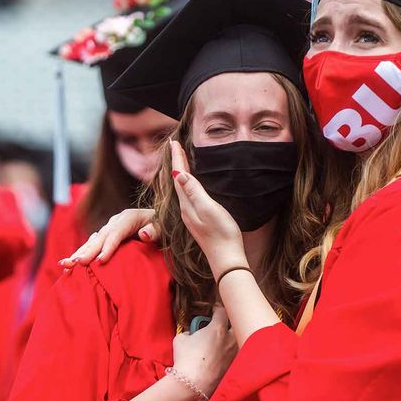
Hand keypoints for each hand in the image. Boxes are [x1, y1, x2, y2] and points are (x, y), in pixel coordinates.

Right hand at [59, 208, 157, 268]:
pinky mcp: (106, 237)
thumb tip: (144, 234)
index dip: (108, 247)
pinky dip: (81, 255)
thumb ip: (156, 230)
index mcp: (129, 217)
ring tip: (65, 265)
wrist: (162, 222)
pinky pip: (92, 246)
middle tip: (76, 263)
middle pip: (100, 237)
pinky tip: (69, 265)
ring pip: (92, 242)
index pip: (116, 233)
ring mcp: (109, 229)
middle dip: (87, 251)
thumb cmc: (165, 226)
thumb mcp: (165, 228)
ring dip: (79, 253)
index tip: (101, 261)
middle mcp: (116, 221)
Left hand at [170, 141, 245, 277]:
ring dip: (179, 172)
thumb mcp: (208, 209)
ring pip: (180, 188)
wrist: (226, 259)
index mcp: (186, 204)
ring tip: (179, 159)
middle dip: (175, 162)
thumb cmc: (221, 234)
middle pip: (176, 180)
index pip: (178, 175)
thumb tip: (178, 174)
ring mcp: (190, 215)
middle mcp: (185, 209)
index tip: (174, 142)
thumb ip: (193, 191)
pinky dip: (186, 184)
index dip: (177, 158)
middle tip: (174, 146)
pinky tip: (189, 184)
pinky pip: (186, 196)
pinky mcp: (197, 220)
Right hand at [171, 305, 237, 396]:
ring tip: (224, 341)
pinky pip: (236, 355)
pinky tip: (223, 357)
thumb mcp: (181, 339)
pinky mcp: (234, 366)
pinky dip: (231, 353)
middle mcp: (230, 339)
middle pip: (236, 324)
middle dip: (229, 322)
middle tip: (222, 324)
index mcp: (217, 328)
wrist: (194, 383)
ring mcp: (234, 353)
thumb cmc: (186, 358)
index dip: (217, 308)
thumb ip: (188, 333)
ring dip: (232, 339)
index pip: (222, 311)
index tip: (214, 309)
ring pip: (237, 341)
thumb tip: (191, 334)